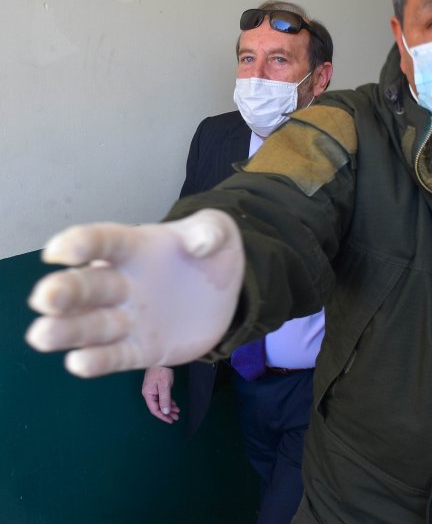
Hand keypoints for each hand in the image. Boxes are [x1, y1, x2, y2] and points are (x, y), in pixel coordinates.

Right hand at [26, 209, 244, 377]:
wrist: (225, 291)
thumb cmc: (210, 252)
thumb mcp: (217, 231)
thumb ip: (209, 232)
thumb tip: (200, 243)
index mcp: (134, 248)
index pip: (105, 241)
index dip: (82, 244)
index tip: (59, 250)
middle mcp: (122, 283)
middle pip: (89, 286)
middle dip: (65, 292)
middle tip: (44, 298)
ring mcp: (130, 318)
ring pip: (94, 325)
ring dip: (68, 331)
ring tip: (42, 336)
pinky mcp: (143, 349)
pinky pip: (118, 356)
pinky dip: (99, 360)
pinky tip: (79, 363)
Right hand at [142, 366, 179, 423]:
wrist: (162, 357)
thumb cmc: (162, 371)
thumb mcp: (164, 386)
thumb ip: (165, 400)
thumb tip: (165, 412)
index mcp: (148, 394)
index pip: (154, 409)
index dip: (162, 416)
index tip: (170, 420)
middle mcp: (149, 393)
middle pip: (158, 406)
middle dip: (167, 412)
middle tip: (176, 417)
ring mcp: (153, 389)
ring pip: (161, 401)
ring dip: (169, 407)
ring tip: (177, 412)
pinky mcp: (157, 385)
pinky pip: (162, 396)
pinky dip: (168, 401)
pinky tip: (174, 404)